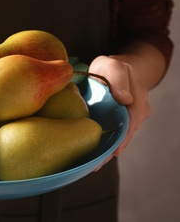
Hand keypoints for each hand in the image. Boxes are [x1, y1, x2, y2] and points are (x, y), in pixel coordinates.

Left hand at [89, 55, 150, 169]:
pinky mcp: (120, 122)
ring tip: (94, 165)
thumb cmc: (112, 68)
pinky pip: (115, 134)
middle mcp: (137, 111)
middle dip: (113, 149)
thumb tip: (125, 99)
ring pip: (121, 137)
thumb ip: (119, 79)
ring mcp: (130, 118)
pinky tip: (96, 157)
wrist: (114, 70)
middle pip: (126, 134)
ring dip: (108, 151)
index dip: (122, 137)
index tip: (113, 151)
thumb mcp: (113, 66)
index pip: (131, 120)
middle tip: (97, 165)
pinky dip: (107, 145)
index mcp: (138, 99)